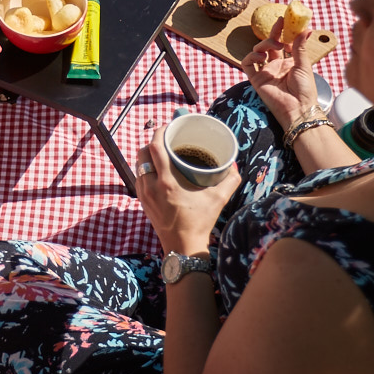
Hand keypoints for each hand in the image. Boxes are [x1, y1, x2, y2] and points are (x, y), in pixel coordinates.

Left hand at [136, 126, 240, 253]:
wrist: (183, 246)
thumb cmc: (200, 222)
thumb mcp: (218, 199)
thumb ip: (230, 180)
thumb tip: (234, 165)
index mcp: (167, 181)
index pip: (155, 147)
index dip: (159, 132)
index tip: (168, 127)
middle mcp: (151, 185)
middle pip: (143, 153)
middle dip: (153, 142)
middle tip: (166, 138)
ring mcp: (144, 194)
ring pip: (139, 165)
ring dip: (148, 155)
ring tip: (162, 152)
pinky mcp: (142, 201)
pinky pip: (139, 177)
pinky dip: (146, 169)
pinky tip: (157, 170)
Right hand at [240, 17, 318, 128]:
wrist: (298, 108)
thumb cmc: (305, 90)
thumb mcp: (304, 65)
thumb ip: (300, 47)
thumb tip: (306, 29)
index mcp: (289, 62)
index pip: (284, 43)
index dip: (284, 32)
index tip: (286, 21)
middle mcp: (276, 65)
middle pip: (270, 45)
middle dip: (273, 33)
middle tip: (279, 23)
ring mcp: (265, 72)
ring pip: (257, 51)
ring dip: (264, 44)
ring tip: (275, 45)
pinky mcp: (256, 79)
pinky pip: (247, 64)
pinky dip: (251, 56)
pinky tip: (260, 55)